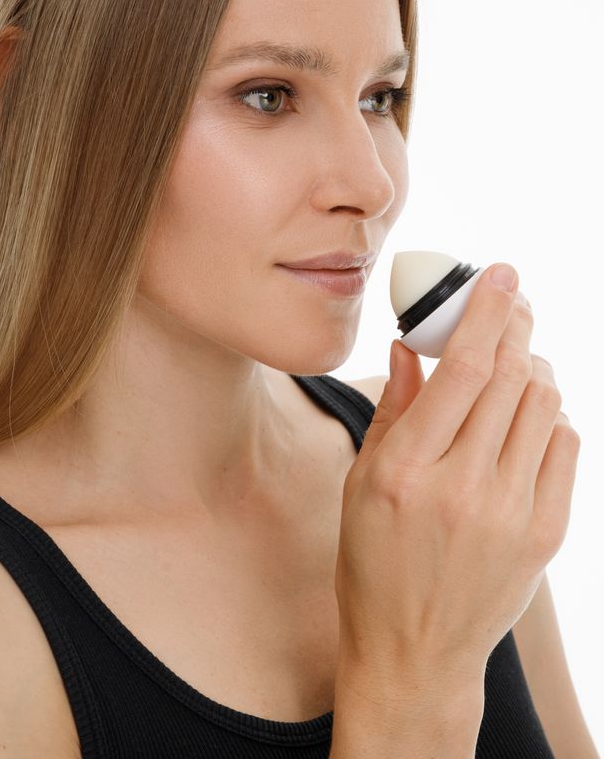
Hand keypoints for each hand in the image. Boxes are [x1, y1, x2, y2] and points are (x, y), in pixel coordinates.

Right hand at [334, 264, 579, 685]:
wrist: (415, 651)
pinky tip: (527, 413)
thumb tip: (411, 344)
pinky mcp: (544, 534)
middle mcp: (463, 489)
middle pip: (511, 377)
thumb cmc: (373, 562)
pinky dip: (549, 413)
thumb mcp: (361, 482)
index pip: (463, 369)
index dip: (486, 311)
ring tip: (516, 360)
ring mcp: (511, 513)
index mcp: (405, 471)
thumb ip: (394, 409)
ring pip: (543, 404)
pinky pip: (563, 445)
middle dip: (516, 324)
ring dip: (533, 365)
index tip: (501, 274)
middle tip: (513, 302)